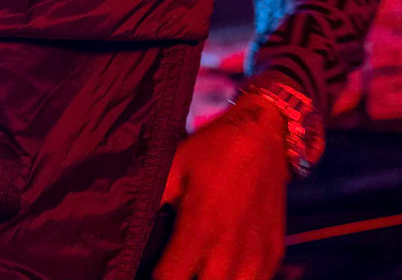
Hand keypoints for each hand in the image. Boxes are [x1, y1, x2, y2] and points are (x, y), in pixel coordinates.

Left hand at [153, 99, 289, 279]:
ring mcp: (256, 254)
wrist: (264, 136)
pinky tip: (223, 272)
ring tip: (200, 270)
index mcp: (201, 227)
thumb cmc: (213, 150)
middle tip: (179, 269)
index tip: (151, 269)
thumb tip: (128, 221)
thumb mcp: (174, 166)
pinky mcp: (273, 253)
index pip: (171, 278)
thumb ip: (153, 198)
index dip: (158, 278)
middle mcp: (230, 248)